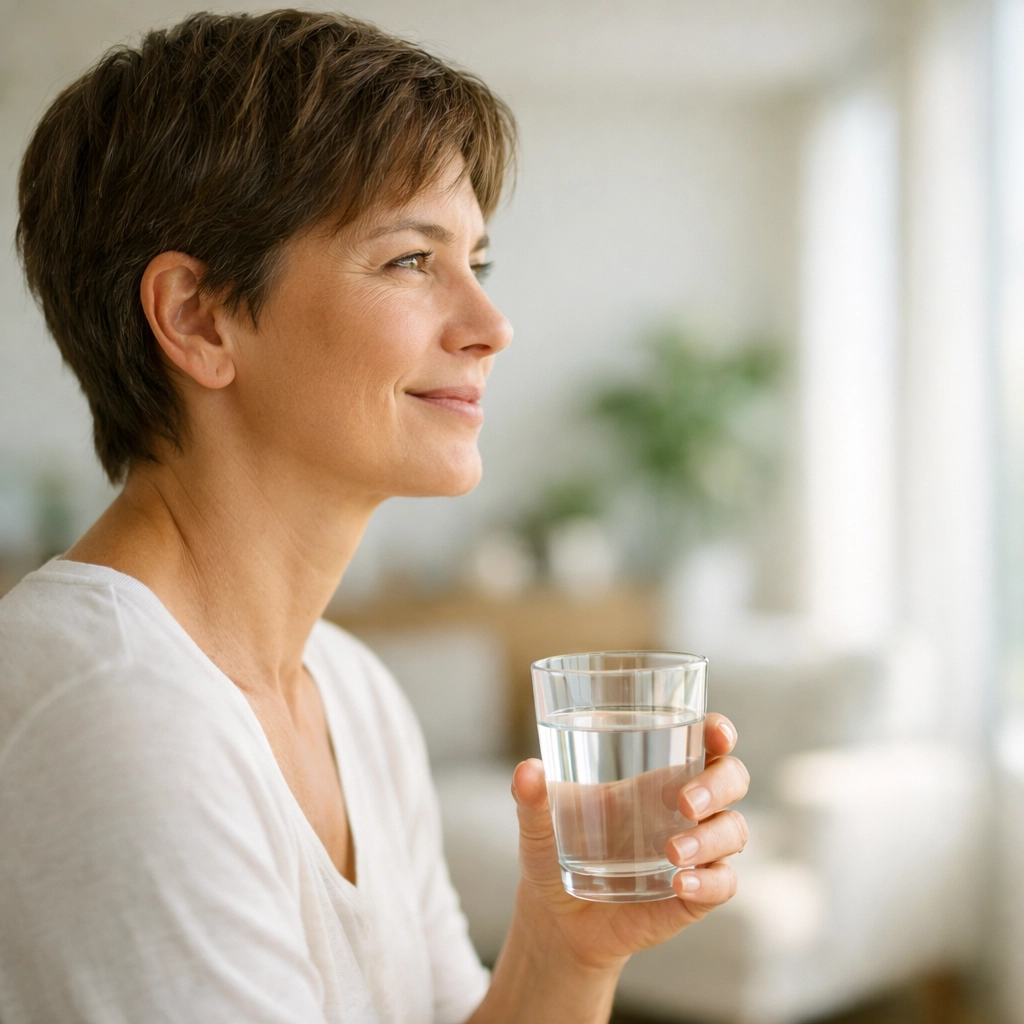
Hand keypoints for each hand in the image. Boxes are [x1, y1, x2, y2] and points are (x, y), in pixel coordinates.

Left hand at [509, 713, 748, 971]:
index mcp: (656, 774)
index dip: (720, 732)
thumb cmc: (555, 849)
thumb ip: (532, 796)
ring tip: (672, 853)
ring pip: (734, 831)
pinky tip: (680, 882)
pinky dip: (709, 881)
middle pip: (732, 779)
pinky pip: (723, 883)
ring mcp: (695, 851)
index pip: (705, 743)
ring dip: (711, 838)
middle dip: (718, 784)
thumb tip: (527, 771)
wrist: (556, 915)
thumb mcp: (539, 821)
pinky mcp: (695, 893)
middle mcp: (685, 808)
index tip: (717, 732)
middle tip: (683, 802)